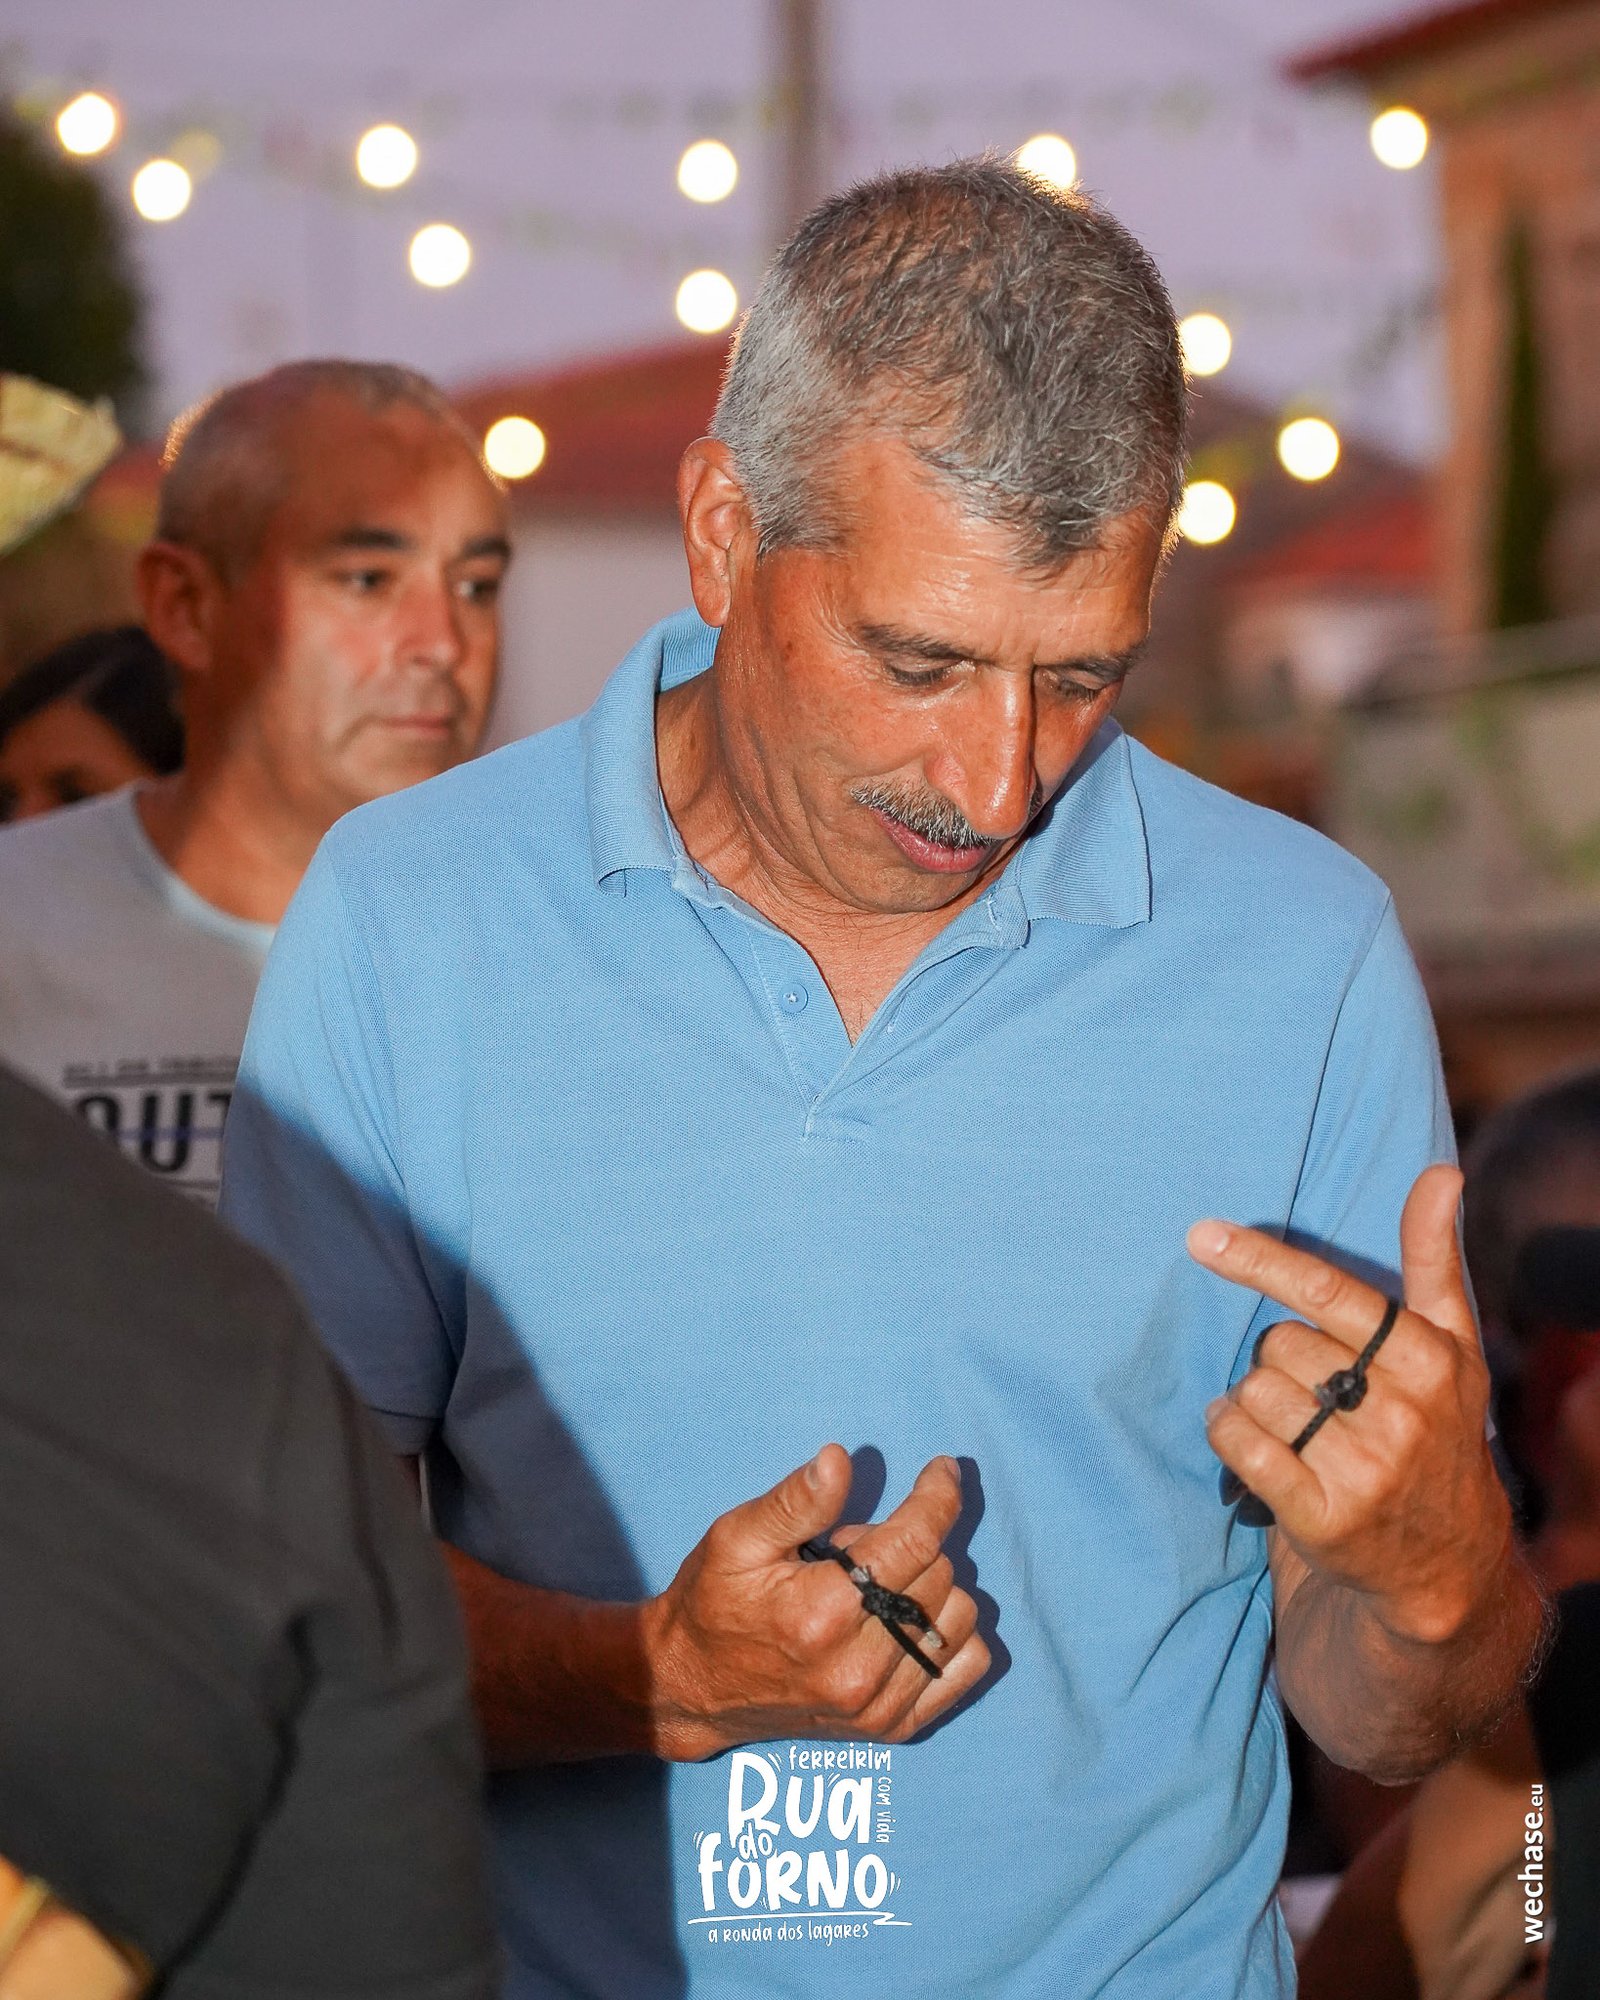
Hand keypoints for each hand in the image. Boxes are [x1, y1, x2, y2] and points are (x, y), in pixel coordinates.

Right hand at [642, 1443, 989, 1759]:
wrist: (692, 1689)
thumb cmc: (712, 1603)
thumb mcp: (737, 1539)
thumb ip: (796, 1501)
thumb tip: (840, 1460)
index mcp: (820, 1613)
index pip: (914, 1542)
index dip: (938, 1496)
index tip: (941, 1469)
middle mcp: (857, 1667)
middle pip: (937, 1573)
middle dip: (910, 1539)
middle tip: (856, 1545)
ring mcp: (879, 1705)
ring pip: (959, 1616)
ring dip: (932, 1585)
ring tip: (874, 1586)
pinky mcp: (892, 1728)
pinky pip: (966, 1667)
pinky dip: (953, 1632)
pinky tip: (910, 1618)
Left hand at [1188, 1164, 1513, 1645]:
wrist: (1446, 1560)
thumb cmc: (1436, 1425)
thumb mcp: (1450, 1344)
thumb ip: (1434, 1258)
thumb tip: (1442, 1174)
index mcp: (1429, 1357)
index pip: (1327, 1291)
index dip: (1261, 1261)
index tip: (1201, 1236)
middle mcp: (1402, 1411)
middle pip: (1279, 1343)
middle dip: (1280, 1357)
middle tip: (1316, 1388)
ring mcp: (1364, 1468)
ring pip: (1254, 1391)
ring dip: (1253, 1398)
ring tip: (1294, 1422)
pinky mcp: (1323, 1516)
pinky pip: (1239, 1445)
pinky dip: (1227, 1431)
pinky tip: (1250, 1440)